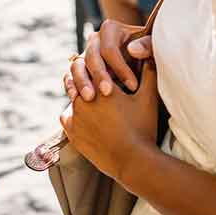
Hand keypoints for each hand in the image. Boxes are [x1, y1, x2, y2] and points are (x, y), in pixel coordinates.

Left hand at [59, 59, 160, 182]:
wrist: (134, 162)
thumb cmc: (143, 128)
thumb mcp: (148, 98)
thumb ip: (149, 72)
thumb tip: (149, 52)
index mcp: (101, 85)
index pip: (94, 65)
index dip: (100, 65)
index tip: (104, 66)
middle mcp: (83, 97)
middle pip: (80, 80)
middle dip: (88, 79)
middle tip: (95, 81)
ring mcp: (75, 115)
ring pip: (72, 96)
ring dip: (79, 95)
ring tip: (90, 98)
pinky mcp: (71, 131)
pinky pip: (66, 116)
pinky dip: (73, 114)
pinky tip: (82, 115)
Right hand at [64, 19, 150, 99]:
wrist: (143, 68)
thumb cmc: (151, 57)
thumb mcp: (154, 49)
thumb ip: (148, 46)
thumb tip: (133, 49)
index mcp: (110, 30)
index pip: (110, 49)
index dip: (120, 67)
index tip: (133, 86)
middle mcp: (94, 40)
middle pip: (91, 56)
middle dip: (99, 75)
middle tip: (107, 92)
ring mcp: (85, 54)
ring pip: (77, 65)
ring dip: (82, 81)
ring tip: (89, 98)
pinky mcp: (80, 69)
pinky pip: (70, 76)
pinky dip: (71, 85)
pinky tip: (76, 97)